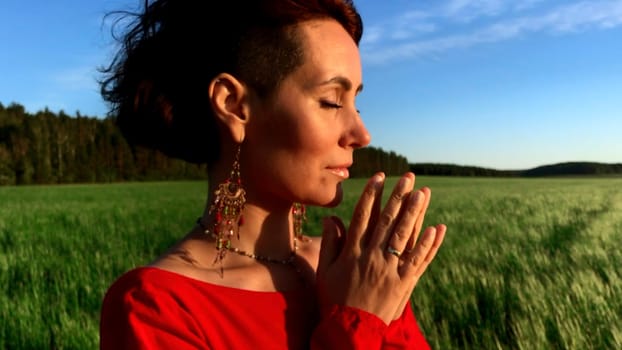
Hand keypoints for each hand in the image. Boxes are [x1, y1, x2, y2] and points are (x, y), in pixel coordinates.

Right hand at [316, 172, 445, 323]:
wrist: (350, 330)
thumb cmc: (333, 300)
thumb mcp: (324, 271)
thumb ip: (329, 244)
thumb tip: (331, 219)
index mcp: (352, 251)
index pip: (363, 216)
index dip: (372, 194)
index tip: (380, 177)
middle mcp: (372, 256)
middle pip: (387, 220)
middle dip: (399, 196)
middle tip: (409, 177)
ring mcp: (390, 269)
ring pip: (405, 235)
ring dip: (416, 212)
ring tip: (424, 193)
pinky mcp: (403, 283)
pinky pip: (418, 260)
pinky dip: (428, 244)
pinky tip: (437, 228)